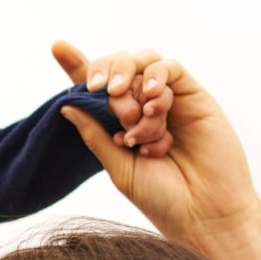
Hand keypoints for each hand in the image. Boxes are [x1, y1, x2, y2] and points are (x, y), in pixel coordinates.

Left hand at [49, 42, 260, 247]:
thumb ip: (95, 134)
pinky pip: (171, 70)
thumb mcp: (117, 166)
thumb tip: (66, 105)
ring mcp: (169, 100)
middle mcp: (143, 107)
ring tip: (133, 114)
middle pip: (118, 67)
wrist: (202, 213)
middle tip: (103, 93)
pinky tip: (150, 98)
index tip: (58, 47)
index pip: (96, 87)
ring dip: (130, 80)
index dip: (77, 66)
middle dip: (105, 74)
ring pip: (144, 63)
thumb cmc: (161, 197)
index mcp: (120, 123)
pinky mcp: (195, 97)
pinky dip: (156, 76)